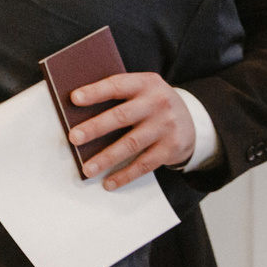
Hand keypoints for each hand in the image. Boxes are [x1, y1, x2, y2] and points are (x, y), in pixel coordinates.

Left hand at [67, 73, 194, 189]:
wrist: (192, 119)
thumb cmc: (151, 103)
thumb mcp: (141, 90)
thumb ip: (118, 95)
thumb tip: (78, 112)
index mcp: (145, 83)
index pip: (117, 85)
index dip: (95, 92)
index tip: (74, 99)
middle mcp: (157, 103)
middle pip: (121, 116)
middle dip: (95, 127)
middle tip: (74, 138)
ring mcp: (165, 126)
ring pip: (131, 144)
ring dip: (106, 158)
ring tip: (87, 168)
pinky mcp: (171, 148)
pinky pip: (144, 164)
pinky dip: (125, 175)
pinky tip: (109, 182)